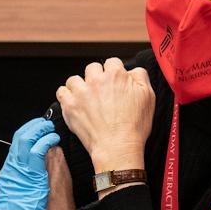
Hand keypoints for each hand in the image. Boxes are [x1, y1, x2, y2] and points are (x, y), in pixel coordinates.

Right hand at [0, 118, 60, 209]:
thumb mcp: (12, 193)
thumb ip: (20, 181)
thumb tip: (29, 176)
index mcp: (8, 169)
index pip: (16, 143)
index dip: (27, 132)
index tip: (37, 128)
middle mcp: (12, 166)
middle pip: (20, 136)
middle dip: (34, 125)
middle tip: (45, 123)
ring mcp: (19, 168)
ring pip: (27, 138)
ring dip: (41, 130)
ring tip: (51, 128)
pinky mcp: (30, 174)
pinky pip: (37, 150)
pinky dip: (46, 141)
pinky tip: (53, 139)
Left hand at [56, 58, 154, 172]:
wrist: (118, 147)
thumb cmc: (134, 126)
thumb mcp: (148, 96)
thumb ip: (140, 76)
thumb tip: (133, 70)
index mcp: (116, 75)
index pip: (112, 62)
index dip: (114, 72)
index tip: (114, 82)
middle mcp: (96, 80)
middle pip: (93, 68)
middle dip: (97, 77)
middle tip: (101, 92)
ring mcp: (81, 92)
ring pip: (75, 79)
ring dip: (80, 86)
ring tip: (86, 98)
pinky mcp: (70, 105)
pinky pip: (61, 91)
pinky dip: (66, 96)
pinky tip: (74, 103)